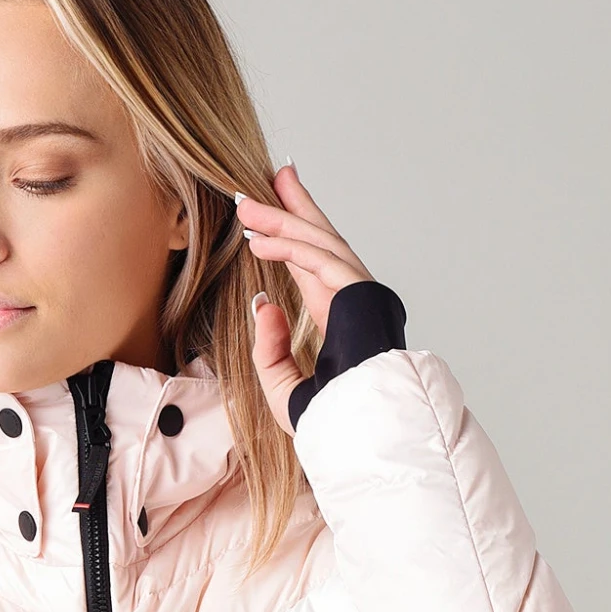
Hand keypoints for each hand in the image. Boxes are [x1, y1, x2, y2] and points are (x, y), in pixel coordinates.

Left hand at [238, 165, 373, 433]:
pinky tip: (259, 241)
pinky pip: (318, 260)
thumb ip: (269, 348)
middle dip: (294, 207)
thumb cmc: (331, 419)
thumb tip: (263, 302)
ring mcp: (358, 294)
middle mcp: (351, 300)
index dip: (290, 240)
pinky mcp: (357, 294)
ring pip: (317, 242)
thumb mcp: (282, 386)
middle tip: (269, 179)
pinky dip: (287, 248)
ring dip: (281, 220)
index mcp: (339, 319)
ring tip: (246, 206)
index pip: (312, 268)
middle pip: (320, 240)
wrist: (363, 432)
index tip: (267, 220)